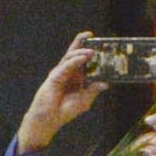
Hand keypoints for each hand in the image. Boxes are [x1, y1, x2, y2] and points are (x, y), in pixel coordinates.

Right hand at [19, 37, 105, 151]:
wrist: (49, 120)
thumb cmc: (64, 111)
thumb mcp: (84, 101)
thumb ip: (93, 91)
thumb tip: (106, 83)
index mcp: (76, 77)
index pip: (84, 61)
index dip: (90, 52)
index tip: (100, 45)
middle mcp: (68, 72)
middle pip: (75, 54)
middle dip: (82, 43)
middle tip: (91, 36)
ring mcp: (60, 73)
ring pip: (70, 57)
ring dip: (81, 52)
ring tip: (92, 50)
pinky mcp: (54, 76)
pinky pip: (66, 66)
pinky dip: (74, 61)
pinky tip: (82, 57)